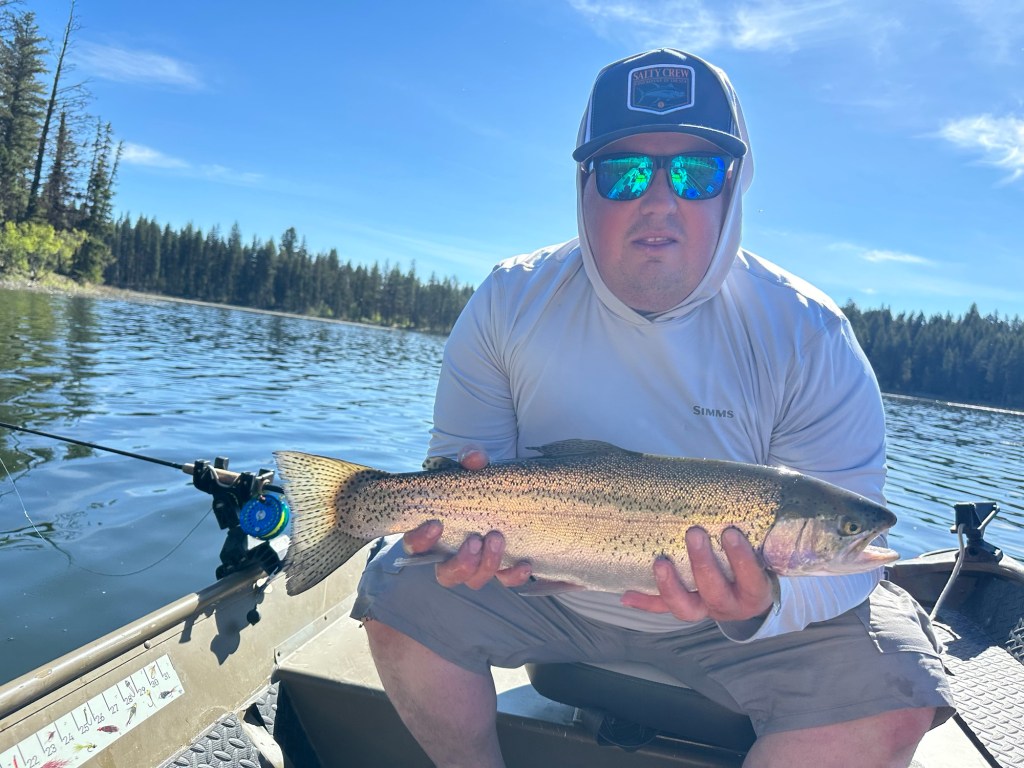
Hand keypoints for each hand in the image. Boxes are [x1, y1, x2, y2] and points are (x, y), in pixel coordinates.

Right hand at [401, 445, 531, 589]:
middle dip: (461, 562)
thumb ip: (470, 458)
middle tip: (475, 539)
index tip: (436, 524)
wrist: (500, 489)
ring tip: (497, 538)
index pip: (415, 546)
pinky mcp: (500, 567)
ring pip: (474, 580)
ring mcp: (476, 564)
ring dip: (486, 565)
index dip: (420, 540)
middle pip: (446, 575)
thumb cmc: (474, 481)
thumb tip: (474, 458)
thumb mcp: (470, 466)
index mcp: (433, 533)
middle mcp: (451, 555)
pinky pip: (505, 580)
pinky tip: (524, 563)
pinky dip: (513, 576)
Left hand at [621, 527, 773, 622]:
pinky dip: (645, 602)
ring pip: (687, 608)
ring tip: (660, 562)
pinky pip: (663, 608)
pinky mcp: (685, 608)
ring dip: (670, 586)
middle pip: (716, 593)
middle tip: (693, 533)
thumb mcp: (763, 550)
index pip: (752, 579)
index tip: (731, 533)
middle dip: (703, 564)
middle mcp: (730, 605)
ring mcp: (705, 609)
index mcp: (754, 591)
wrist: (748, 592)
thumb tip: (741, 486)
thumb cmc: (756, 558)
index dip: (742, 560)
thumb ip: (754, 528)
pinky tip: (626, 595)